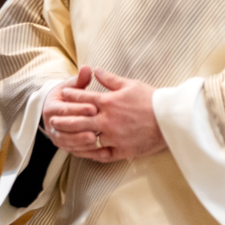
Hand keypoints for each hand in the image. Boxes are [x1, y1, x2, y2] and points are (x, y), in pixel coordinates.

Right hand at [42, 66, 98, 154]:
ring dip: (82, 142)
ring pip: (68, 142)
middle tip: (97, 128)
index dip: (78, 109)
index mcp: (51, 108)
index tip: (93, 108)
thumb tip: (87, 68)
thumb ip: (80, 80)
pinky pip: (75, 151)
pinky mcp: (66, 147)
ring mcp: (57, 137)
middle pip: (65, 127)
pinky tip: (99, 151)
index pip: (64, 109)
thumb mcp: (72, 86)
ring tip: (96, 140)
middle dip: (81, 127)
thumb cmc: (69, 96)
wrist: (60, 110)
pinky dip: (86, 152)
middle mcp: (51, 124)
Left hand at [50, 68, 166, 162]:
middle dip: (63, 118)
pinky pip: (101, 154)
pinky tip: (84, 151)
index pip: (83, 97)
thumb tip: (95, 70)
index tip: (64, 94)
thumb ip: (110, 79)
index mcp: (109, 102)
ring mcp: (113, 136)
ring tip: (61, 136)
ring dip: (71, 137)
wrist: (172, 119)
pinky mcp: (121, 150)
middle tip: (52, 119)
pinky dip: (90, 153)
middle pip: (77, 120)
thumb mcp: (131, 84)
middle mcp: (107, 120)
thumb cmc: (153, 100)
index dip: (71, 95)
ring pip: (85, 138)